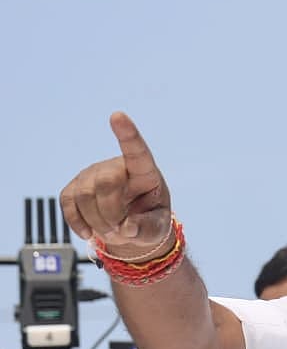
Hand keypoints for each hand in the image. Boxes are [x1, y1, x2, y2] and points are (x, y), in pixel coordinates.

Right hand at [59, 112, 172, 257]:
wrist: (129, 228)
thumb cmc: (149, 222)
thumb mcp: (157, 229)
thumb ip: (147, 229)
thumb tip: (127, 229)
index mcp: (144, 172)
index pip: (136, 151)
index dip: (127, 134)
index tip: (117, 116)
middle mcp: (116, 167)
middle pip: (105, 183)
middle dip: (111, 213)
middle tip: (121, 231)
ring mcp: (92, 174)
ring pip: (84, 195)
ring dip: (97, 222)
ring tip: (111, 232)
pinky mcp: (73, 187)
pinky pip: (68, 203)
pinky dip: (78, 222)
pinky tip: (89, 232)